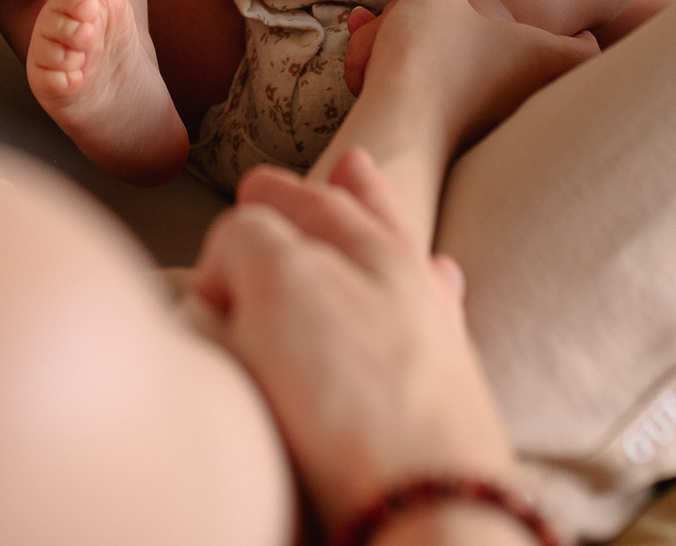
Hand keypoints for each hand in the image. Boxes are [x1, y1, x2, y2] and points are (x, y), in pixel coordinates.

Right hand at [189, 149, 520, 534]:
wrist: (427, 512)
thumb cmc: (355, 393)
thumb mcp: (280, 284)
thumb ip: (251, 241)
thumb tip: (234, 262)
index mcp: (374, 253)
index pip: (313, 204)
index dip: (273, 195)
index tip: (249, 183)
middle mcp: (413, 295)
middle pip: (377, 229)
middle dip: (354, 196)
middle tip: (347, 165)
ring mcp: (435, 354)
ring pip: (412, 271)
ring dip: (392, 235)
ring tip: (390, 211)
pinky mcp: (438, 412)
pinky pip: (437, 328)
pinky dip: (432, 293)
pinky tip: (441, 281)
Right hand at [341, 0, 593, 137]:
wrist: (399, 127)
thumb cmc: (433, 55)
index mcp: (538, 58)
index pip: (588, 52)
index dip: (584, 36)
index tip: (574, 26)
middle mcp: (526, 95)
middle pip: (551, 76)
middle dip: (531, 55)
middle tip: (515, 34)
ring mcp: (494, 123)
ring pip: (503, 93)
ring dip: (484, 71)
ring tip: (461, 50)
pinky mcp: (460, 142)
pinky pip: (467, 108)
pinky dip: (453, 90)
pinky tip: (425, 75)